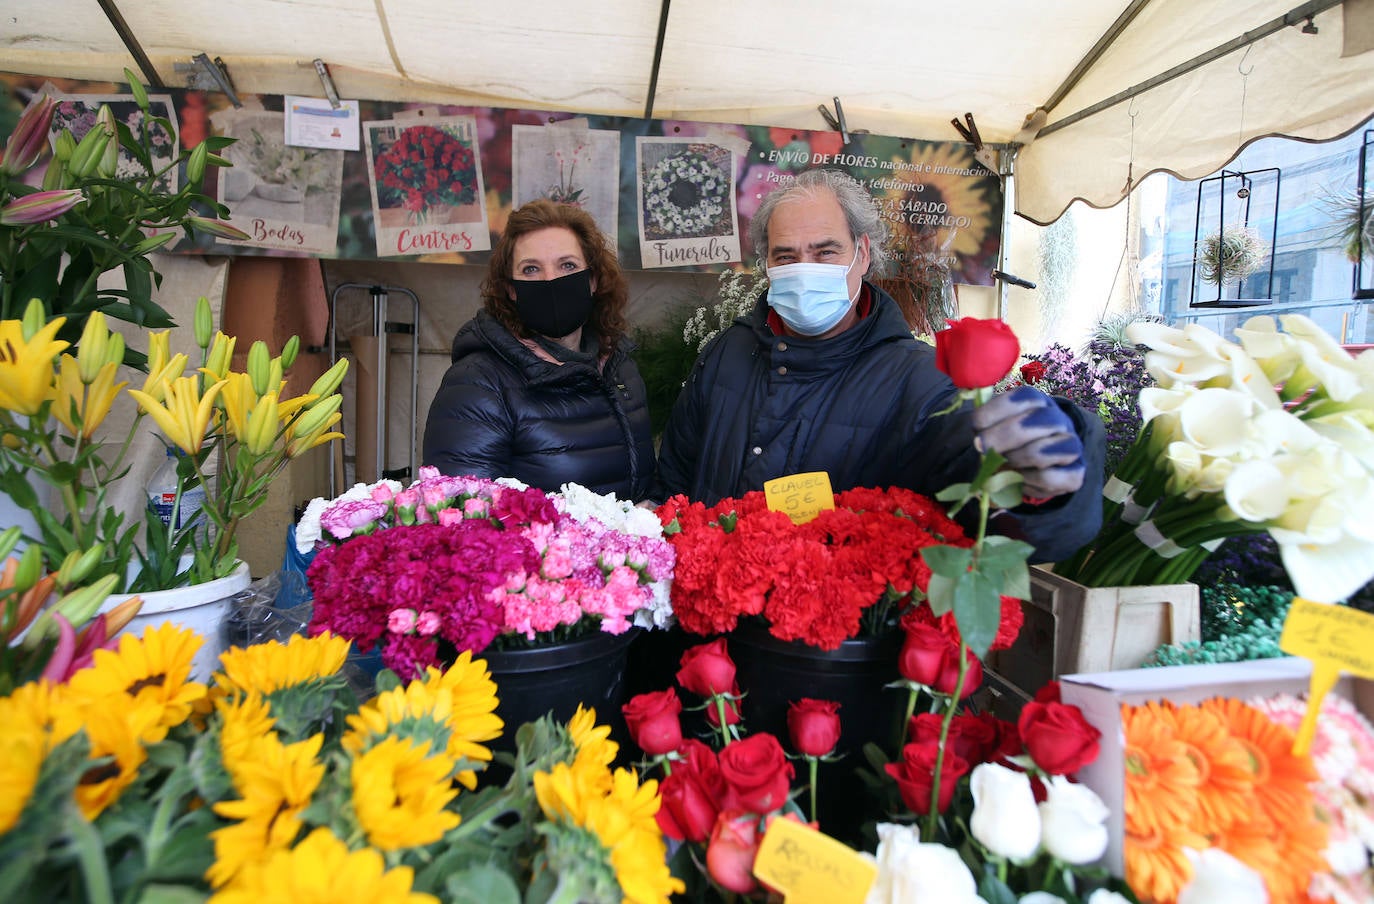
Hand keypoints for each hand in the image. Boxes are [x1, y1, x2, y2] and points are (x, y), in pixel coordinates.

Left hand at [971, 386, 1085, 498]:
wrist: (1037, 469)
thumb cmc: (1009, 444)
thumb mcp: (994, 428)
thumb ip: (986, 427)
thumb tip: (977, 440)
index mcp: (1039, 402)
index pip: (1023, 396)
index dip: (995, 410)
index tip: (975, 426)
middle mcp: (1059, 419)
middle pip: (1035, 420)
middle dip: (1001, 436)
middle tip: (981, 448)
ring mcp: (1071, 445)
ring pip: (1040, 452)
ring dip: (1013, 460)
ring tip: (1002, 465)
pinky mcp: (1076, 473)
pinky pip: (1048, 478)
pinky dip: (1026, 481)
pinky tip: (1018, 480)